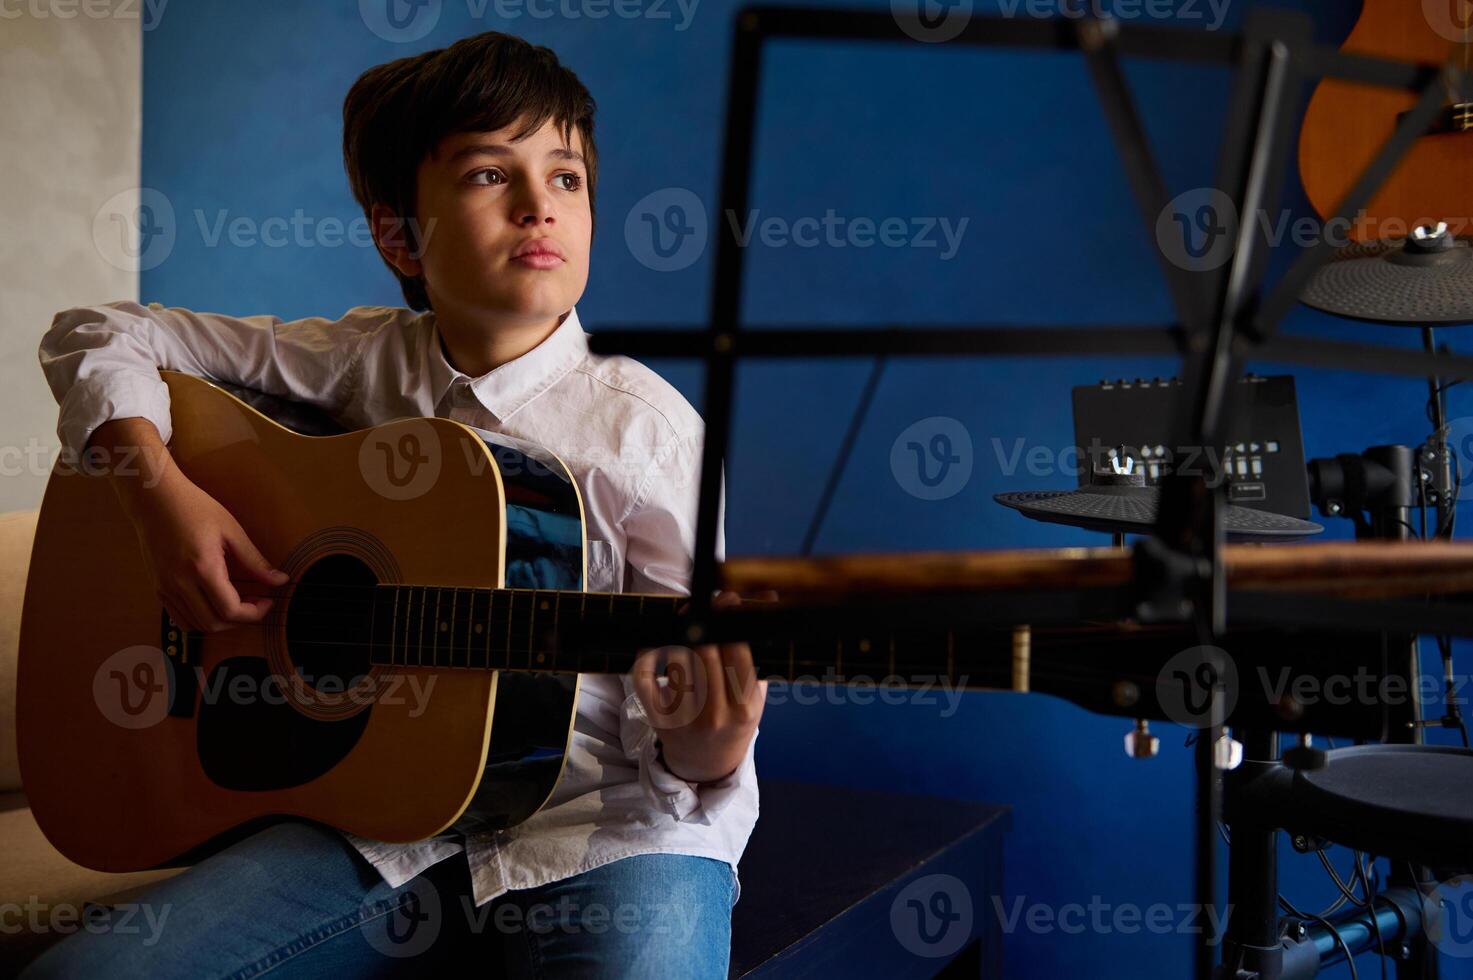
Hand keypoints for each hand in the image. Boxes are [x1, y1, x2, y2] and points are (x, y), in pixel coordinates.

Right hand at [129, 471, 289, 632]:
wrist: (154, 498)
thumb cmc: (194, 507)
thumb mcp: (231, 530)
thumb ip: (255, 561)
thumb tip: (279, 580)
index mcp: (202, 568)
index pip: (231, 610)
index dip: (254, 613)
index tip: (267, 601)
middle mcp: (180, 583)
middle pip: (213, 624)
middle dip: (240, 621)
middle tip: (256, 603)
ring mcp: (165, 587)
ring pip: (195, 625)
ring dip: (220, 622)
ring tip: (237, 603)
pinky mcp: (158, 587)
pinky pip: (179, 617)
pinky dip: (200, 618)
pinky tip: (214, 601)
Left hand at [631, 589, 775, 783]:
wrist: (706, 764)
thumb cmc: (735, 721)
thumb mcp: (756, 696)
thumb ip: (761, 652)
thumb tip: (770, 598)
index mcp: (743, 708)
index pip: (738, 653)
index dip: (732, 621)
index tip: (729, 600)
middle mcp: (714, 715)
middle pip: (706, 651)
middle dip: (706, 620)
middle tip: (706, 603)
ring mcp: (683, 718)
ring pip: (677, 659)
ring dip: (680, 633)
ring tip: (686, 619)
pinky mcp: (657, 718)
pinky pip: (645, 678)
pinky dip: (647, 656)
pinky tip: (656, 644)